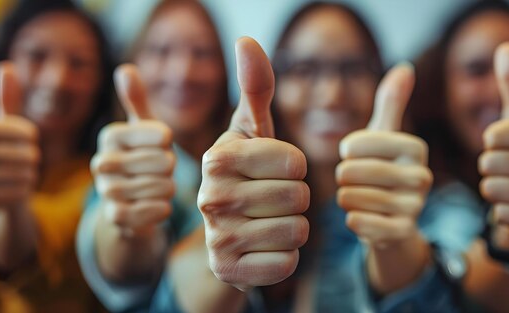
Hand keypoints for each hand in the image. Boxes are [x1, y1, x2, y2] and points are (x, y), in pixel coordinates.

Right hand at [91, 64, 174, 236]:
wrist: (125, 204)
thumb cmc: (140, 157)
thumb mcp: (141, 127)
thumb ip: (136, 99)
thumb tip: (125, 69)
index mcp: (110, 135)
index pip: (163, 136)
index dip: (169, 145)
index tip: (157, 147)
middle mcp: (102, 162)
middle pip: (166, 162)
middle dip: (170, 169)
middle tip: (157, 171)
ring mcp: (106, 191)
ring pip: (164, 187)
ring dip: (168, 189)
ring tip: (155, 186)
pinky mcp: (116, 218)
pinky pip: (157, 211)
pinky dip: (164, 208)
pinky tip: (156, 204)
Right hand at [197, 37, 308, 289]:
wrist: (225, 232)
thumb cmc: (247, 172)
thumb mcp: (251, 130)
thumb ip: (255, 86)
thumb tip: (247, 39)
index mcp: (217, 157)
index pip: (296, 162)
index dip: (297, 167)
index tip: (276, 170)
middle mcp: (209, 197)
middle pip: (298, 197)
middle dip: (297, 199)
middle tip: (272, 199)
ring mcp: (215, 237)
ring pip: (297, 231)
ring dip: (295, 227)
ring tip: (269, 221)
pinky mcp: (227, 271)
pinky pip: (286, 264)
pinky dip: (284, 257)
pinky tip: (263, 248)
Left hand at [336, 63, 431, 248]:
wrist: (395, 219)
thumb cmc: (383, 167)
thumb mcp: (385, 134)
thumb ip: (391, 101)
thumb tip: (405, 67)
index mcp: (415, 147)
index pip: (354, 144)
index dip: (345, 151)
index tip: (354, 155)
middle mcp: (421, 176)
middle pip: (350, 172)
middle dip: (342, 176)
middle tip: (353, 180)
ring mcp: (415, 207)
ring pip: (350, 197)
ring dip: (345, 198)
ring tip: (359, 196)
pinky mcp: (402, 233)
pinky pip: (358, 222)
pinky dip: (351, 218)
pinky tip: (361, 215)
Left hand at [480, 42, 508, 251]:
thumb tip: (506, 47)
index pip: (501, 133)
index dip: (489, 139)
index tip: (495, 141)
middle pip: (496, 163)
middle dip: (486, 166)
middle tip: (493, 168)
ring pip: (500, 190)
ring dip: (490, 189)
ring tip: (496, 185)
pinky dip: (500, 212)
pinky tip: (506, 206)